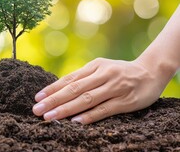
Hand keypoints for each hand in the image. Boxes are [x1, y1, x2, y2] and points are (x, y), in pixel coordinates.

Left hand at [33, 58, 164, 123]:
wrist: (150, 71)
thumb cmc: (119, 71)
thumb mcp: (101, 68)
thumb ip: (84, 77)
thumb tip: (61, 89)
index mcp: (94, 66)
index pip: (69, 79)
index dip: (52, 88)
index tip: (38, 97)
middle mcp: (102, 75)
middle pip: (74, 89)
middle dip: (53, 100)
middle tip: (37, 109)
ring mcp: (114, 87)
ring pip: (86, 99)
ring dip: (66, 109)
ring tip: (50, 116)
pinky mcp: (125, 101)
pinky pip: (104, 109)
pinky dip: (89, 115)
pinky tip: (75, 121)